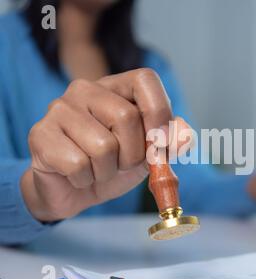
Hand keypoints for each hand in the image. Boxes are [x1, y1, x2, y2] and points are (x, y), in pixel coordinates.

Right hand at [22, 69, 190, 221]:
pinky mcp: (40, 134)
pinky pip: (78, 164)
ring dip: (109, 171)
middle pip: (127, 117)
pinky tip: (78, 175)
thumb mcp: (148, 154)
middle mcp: (85, 90)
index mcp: (116, 88)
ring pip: (103, 146)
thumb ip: (169, 142)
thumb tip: (186, 136)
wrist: (75, 191)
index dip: (159, 112)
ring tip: (98, 169)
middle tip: (121, 164)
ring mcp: (59, 109)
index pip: (145, 80)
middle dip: (133, 155)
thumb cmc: (113, 166)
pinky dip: (86, 180)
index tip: (160, 142)